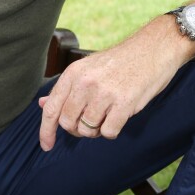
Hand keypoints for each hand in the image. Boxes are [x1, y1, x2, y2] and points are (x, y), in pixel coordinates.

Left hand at [38, 16, 194, 150]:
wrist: (152, 49)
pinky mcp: (124, 104)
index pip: (51, 107)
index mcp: (74, 72)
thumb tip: (42, 104)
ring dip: (96, 129)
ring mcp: (104, 93)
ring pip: (87, 130)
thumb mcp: (88, 68)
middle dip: (77, 129)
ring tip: (107, 113)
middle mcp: (85, 82)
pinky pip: (108, 132)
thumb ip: (66, 88)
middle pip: (68, 123)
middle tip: (91, 120)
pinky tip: (119, 115)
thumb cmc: (120, 61)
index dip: (46, 130)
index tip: (46, 145)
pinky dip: (112, 130)